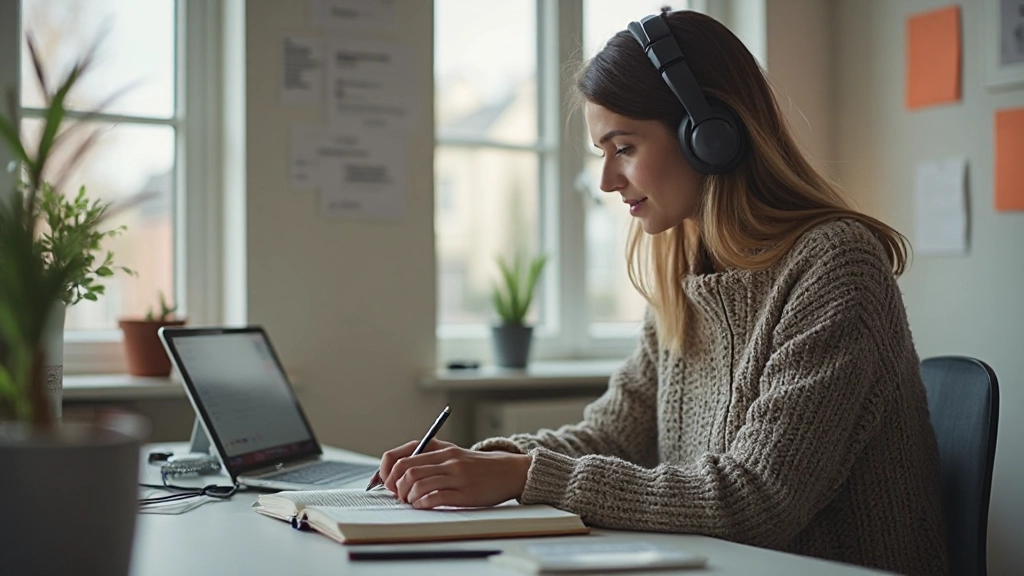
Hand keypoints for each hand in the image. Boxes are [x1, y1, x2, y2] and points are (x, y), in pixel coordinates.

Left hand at [379, 441, 531, 508]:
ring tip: (412, 501)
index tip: (388, 482)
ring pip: (418, 484)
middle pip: (407, 471)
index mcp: (441, 449)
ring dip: (408, 497)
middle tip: (399, 495)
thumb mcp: (453, 454)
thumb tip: (398, 473)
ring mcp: (456, 476)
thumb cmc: (478, 466)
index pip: (402, 456)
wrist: (509, 471)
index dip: (388, 472)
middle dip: (396, 487)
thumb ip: (429, 459)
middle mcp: (447, 460)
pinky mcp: (465, 493)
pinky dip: (423, 504)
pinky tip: (423, 505)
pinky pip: (435, 498)